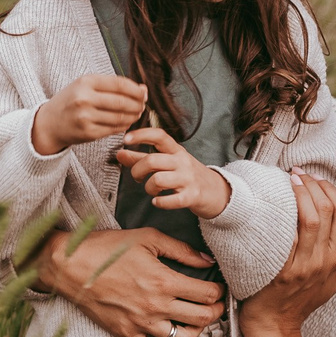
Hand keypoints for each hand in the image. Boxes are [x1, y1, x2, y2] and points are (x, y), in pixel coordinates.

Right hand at [31, 74, 147, 155]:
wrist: (49, 123)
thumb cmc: (71, 102)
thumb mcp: (86, 86)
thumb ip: (112, 86)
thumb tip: (143, 89)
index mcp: (85, 82)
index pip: (119, 84)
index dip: (135, 90)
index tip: (143, 93)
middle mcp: (84, 99)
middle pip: (122, 102)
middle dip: (138, 104)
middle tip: (143, 105)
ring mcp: (86, 117)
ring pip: (120, 117)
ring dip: (133, 116)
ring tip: (137, 114)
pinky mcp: (88, 133)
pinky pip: (114, 129)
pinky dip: (124, 126)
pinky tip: (126, 122)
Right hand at [36, 227, 226, 336]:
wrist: (70, 266)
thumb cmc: (107, 249)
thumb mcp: (147, 239)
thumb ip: (181, 250)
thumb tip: (207, 261)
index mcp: (163, 280)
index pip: (207, 294)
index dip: (219, 291)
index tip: (217, 287)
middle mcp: (155, 306)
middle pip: (202, 318)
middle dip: (215, 311)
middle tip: (214, 304)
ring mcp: (141, 324)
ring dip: (197, 331)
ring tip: (197, 321)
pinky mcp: (126, 335)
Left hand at [115, 128, 232, 218]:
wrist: (216, 192)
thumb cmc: (186, 175)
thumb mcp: (167, 162)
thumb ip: (142, 158)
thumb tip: (119, 153)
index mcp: (176, 150)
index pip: (159, 135)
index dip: (141, 134)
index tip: (125, 140)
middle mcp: (182, 162)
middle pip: (152, 160)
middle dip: (137, 170)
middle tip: (137, 178)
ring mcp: (188, 179)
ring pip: (158, 180)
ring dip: (148, 188)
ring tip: (151, 191)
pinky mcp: (192, 196)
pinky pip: (170, 200)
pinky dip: (159, 202)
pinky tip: (157, 201)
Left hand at [238, 172, 335, 336]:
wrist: (275, 326)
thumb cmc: (301, 302)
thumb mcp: (334, 281)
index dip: (330, 189)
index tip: (315, 178)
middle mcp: (322, 261)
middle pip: (327, 211)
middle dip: (313, 185)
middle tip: (298, 173)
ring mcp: (302, 266)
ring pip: (309, 219)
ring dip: (300, 192)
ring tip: (289, 179)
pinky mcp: (281, 270)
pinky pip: (286, 236)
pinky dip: (283, 215)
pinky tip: (276, 200)